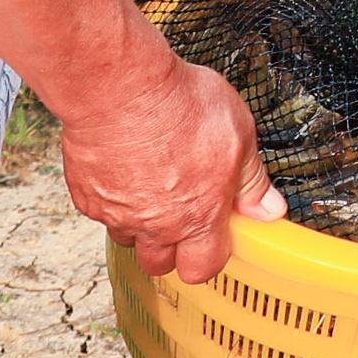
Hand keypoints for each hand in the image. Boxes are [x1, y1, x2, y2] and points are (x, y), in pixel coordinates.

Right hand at [60, 56, 285, 283]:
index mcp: (198, 216)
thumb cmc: (180, 106)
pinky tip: (129, 171)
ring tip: (157, 188)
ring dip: (143, 225)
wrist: (121, 90)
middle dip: (174, 249)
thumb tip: (269, 209)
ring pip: (130, 238)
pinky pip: (104, 213)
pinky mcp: (87, 198)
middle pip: (161, 264)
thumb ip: (252, 182)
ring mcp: (117, 214)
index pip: (204, 266)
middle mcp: (155, 224)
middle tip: (186, 215)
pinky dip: (116, 201)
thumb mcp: (239, 137)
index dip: (212, 255)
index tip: (219, 234)